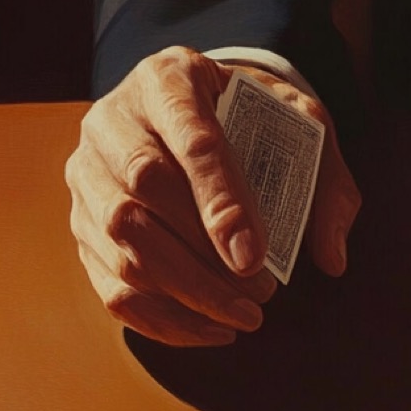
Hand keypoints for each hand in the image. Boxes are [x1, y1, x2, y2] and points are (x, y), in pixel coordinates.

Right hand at [66, 46, 362, 345]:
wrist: (190, 109)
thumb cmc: (251, 117)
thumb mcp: (299, 125)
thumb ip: (326, 181)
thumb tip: (331, 256)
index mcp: (169, 80)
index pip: (191, 140)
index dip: (220, 202)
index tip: (252, 257)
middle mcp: (113, 121)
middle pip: (143, 193)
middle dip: (205, 259)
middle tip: (261, 295)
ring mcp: (87, 173)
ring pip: (120, 242)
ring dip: (186, 293)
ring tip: (244, 316)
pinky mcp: (80, 222)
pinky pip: (109, 282)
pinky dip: (162, 319)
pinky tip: (211, 330)